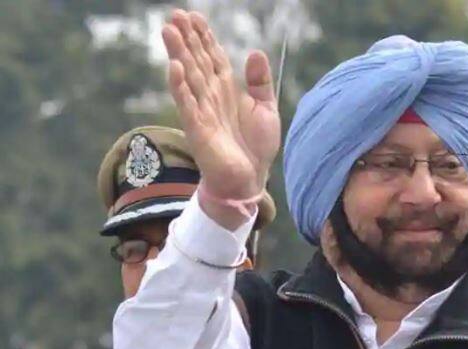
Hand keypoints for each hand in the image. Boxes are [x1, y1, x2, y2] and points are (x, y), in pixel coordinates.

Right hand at [162, 10, 280, 226]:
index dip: (204, 36)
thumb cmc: (256, 146)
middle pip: (196, 61)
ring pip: (188, 77)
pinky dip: (181, 87)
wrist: (250, 179)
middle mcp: (211, 96)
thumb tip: (255, 51)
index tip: (194, 15)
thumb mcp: (266, 108)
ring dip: (178, 54)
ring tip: (169, 30)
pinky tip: (174, 68)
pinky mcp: (198, 130)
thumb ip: (260, 81)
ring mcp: (202, 111)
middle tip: (174, 14)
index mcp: (226, 89)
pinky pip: (188, 105)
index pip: (212, 56)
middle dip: (186, 38)